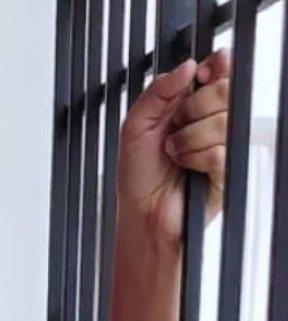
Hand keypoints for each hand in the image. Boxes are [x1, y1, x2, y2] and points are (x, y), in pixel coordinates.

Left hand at [116, 48, 230, 246]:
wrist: (141, 213)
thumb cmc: (138, 174)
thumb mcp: (136, 124)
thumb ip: (158, 90)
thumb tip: (188, 66)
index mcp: (192, 102)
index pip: (220, 69)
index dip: (215, 66)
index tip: (199, 77)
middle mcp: (210, 119)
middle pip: (224, 89)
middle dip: (193, 107)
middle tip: (174, 126)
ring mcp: (221, 143)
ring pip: (221, 121)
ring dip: (188, 138)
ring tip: (173, 153)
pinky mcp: (226, 169)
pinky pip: (217, 152)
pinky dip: (194, 159)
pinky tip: (184, 167)